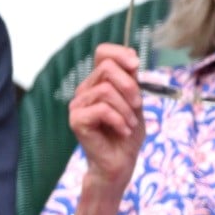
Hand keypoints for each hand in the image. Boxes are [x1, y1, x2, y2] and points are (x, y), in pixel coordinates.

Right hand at [68, 43, 145, 187]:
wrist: (120, 162)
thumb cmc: (128, 132)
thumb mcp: (135, 102)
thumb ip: (132, 81)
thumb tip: (132, 59)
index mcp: (98, 82)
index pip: (102, 53)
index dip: (120, 53)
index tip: (136, 66)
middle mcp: (85, 90)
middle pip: (106, 68)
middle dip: (129, 86)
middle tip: (138, 105)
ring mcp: (78, 105)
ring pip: (105, 90)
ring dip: (126, 109)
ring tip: (130, 124)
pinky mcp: (76, 120)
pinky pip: (101, 109)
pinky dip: (119, 120)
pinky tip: (123, 131)